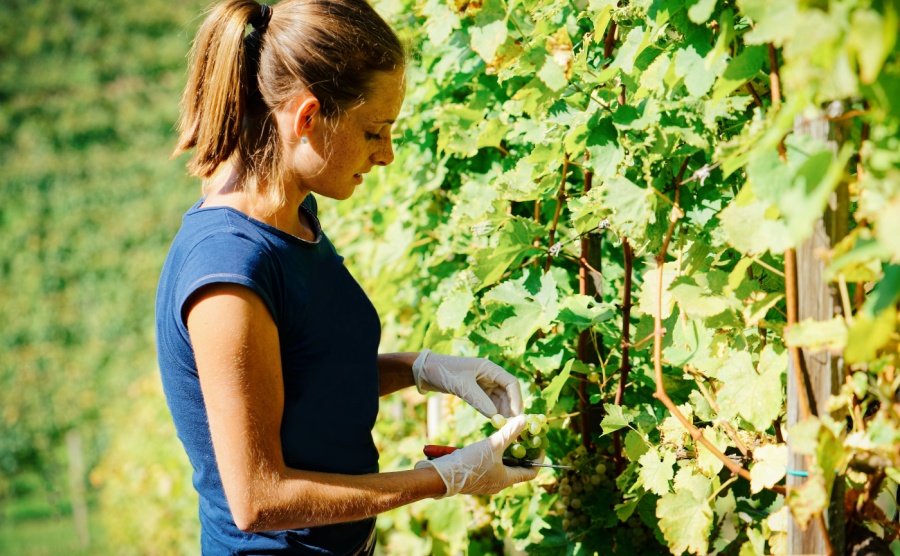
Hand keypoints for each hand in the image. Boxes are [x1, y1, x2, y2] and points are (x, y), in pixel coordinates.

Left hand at [412, 349, 522, 417]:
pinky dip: (492, 411)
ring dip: (502, 411)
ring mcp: (483, 383)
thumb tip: (496, 417)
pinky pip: (489, 402)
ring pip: (499, 399)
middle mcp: (489, 375)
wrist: (425, 371)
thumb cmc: (444, 372)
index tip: (516, 415)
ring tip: (503, 425)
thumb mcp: (462, 386)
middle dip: (510, 407)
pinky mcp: (475, 391)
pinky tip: (494, 421)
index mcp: (489, 368)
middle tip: (511, 424)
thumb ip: (479, 400)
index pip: (511, 383)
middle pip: (507, 392)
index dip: (516, 399)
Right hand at [415, 415, 537, 496]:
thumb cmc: (470, 463)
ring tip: (509, 437)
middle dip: (522, 452)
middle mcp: (498, 484)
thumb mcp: (492, 445)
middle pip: (517, 468)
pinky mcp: (475, 477)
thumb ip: (509, 432)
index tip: (541, 445)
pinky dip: (494, 455)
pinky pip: (490, 466)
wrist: (441, 476)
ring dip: (507, 453)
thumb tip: (525, 419)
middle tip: (525, 436)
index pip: (531, 472)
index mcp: (506, 479)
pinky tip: (490, 443)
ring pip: (502, 466)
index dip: (538, 459)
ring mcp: (486, 482)